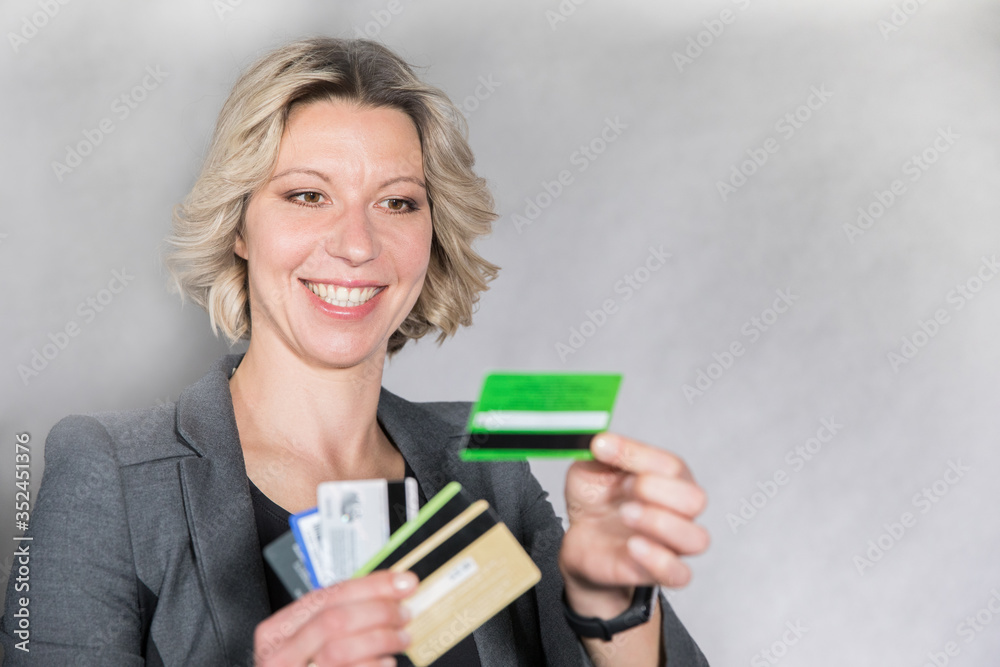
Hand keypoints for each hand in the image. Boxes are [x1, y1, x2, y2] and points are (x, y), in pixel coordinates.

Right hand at [254, 570, 416, 666]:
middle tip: (404, 614)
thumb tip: (387, 593)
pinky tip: (386, 662)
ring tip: (401, 639)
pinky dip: (373, 665)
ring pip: (340, 650)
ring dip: (381, 640)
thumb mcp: (308, 639)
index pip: (328, 595)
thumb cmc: (306, 665)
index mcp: (278, 630)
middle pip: (334, 620)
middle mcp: (281, 654)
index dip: (371, 586)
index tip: (403, 582)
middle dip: (378, 612)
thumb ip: (337, 616)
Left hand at [559, 433, 709, 618]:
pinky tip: (632, 546)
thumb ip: (598, 456)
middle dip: (656, 489)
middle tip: (623, 488)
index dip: (637, 454)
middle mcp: (677, 511)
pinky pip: (678, 574)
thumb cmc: (596, 501)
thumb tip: (601, 442)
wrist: (582, 540)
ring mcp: (671, 544)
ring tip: (626, 514)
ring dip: (660, 523)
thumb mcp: (589, 469)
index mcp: (667, 479)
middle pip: (694, 499)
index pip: (671, 464)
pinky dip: (658, 559)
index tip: (602, 447)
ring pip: (696, 538)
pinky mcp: (658, 572)